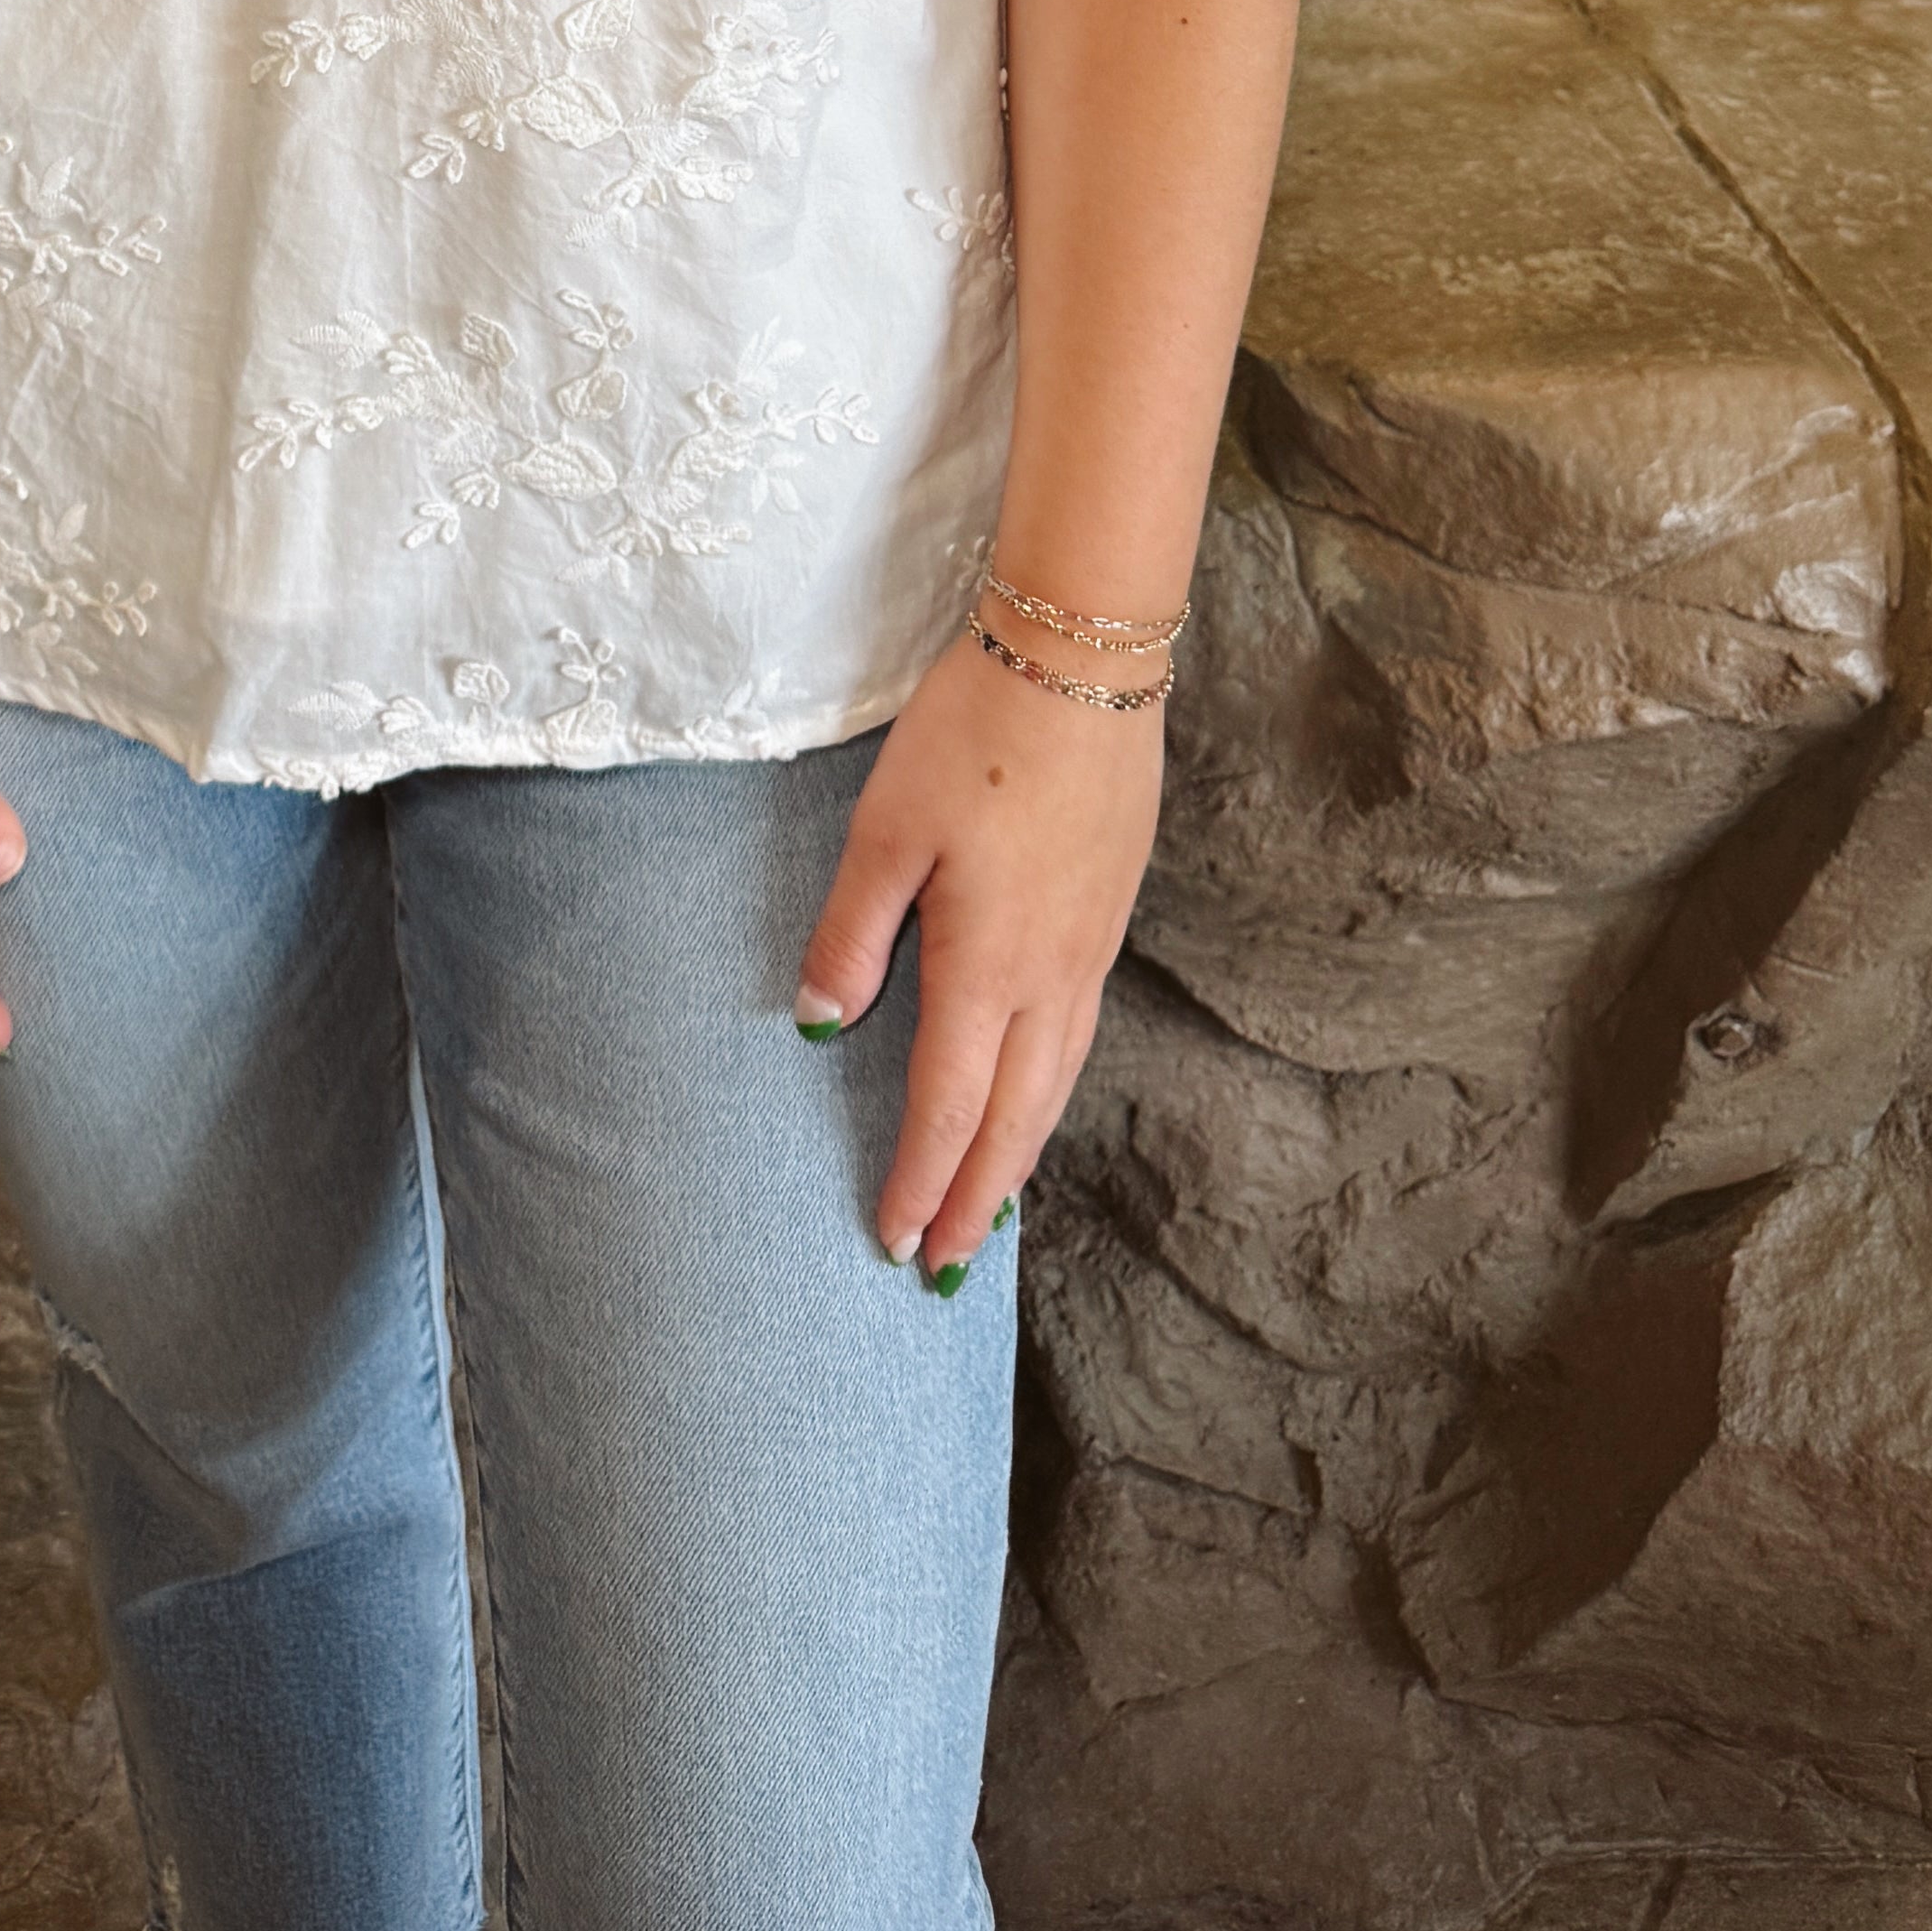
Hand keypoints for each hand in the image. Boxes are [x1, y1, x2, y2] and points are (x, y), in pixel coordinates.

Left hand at [794, 626, 1166, 1279]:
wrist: (1082, 660)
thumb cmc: (974, 735)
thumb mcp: (887, 828)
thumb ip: (851, 932)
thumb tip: (822, 1023)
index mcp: (987, 967)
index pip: (947, 1106)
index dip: (922, 1181)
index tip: (898, 1242)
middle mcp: (1051, 978)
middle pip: (1014, 1121)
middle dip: (979, 1200)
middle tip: (948, 1270)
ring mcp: (1090, 949)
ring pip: (1056, 1086)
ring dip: (1020, 1156)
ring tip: (995, 1209)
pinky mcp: (1109, 915)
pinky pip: (1079, 1038)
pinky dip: (1051, 1094)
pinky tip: (1036, 1096)